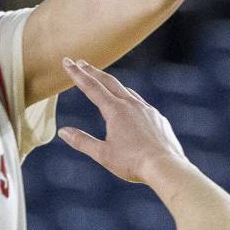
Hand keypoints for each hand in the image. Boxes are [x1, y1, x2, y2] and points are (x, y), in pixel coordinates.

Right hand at [57, 59, 185, 183]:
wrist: (166, 167)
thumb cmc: (133, 163)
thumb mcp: (103, 154)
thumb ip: (82, 141)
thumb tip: (63, 132)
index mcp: (115, 111)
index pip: (91, 87)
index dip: (77, 74)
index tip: (68, 62)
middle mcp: (131, 105)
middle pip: (108, 82)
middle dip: (93, 71)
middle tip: (81, 62)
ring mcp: (147, 110)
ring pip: (126, 91)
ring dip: (111, 84)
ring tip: (103, 82)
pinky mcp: (158, 118)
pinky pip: (140, 103)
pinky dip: (129, 99)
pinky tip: (129, 106)